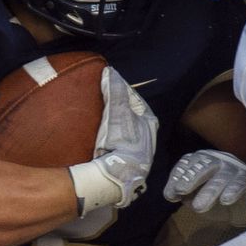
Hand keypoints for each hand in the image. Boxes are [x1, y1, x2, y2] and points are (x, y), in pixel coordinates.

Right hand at [67, 67, 157, 215]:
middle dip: (116, 108)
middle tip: (99, 102)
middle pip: (129, 115)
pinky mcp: (126, 162)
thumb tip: (111, 71)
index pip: (133, 98)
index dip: (119, 90)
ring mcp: (138, 151)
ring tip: (96, 121)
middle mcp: (147, 136)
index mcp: (149, 121)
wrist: (119, 174)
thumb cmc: (122, 140)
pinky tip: (98, 141)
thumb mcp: (117, 110)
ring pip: (124, 131)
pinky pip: (117, 145)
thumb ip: (115, 90)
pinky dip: (109, 140)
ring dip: (112, 126)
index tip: (106, 85)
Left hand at [163, 149, 245, 211]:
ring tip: (198, 207)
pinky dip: (232, 190)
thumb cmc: (216, 199)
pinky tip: (225, 201)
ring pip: (221, 176)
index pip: (187, 163)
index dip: (178, 176)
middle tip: (180, 191)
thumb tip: (171, 194)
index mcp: (201, 161)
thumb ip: (184, 195)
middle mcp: (217, 161)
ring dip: (209, 191)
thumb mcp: (197, 197)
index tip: (170, 194)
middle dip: (190, 178)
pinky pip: (240, 183)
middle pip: (203, 165)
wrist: (244, 208)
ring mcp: (234, 168)